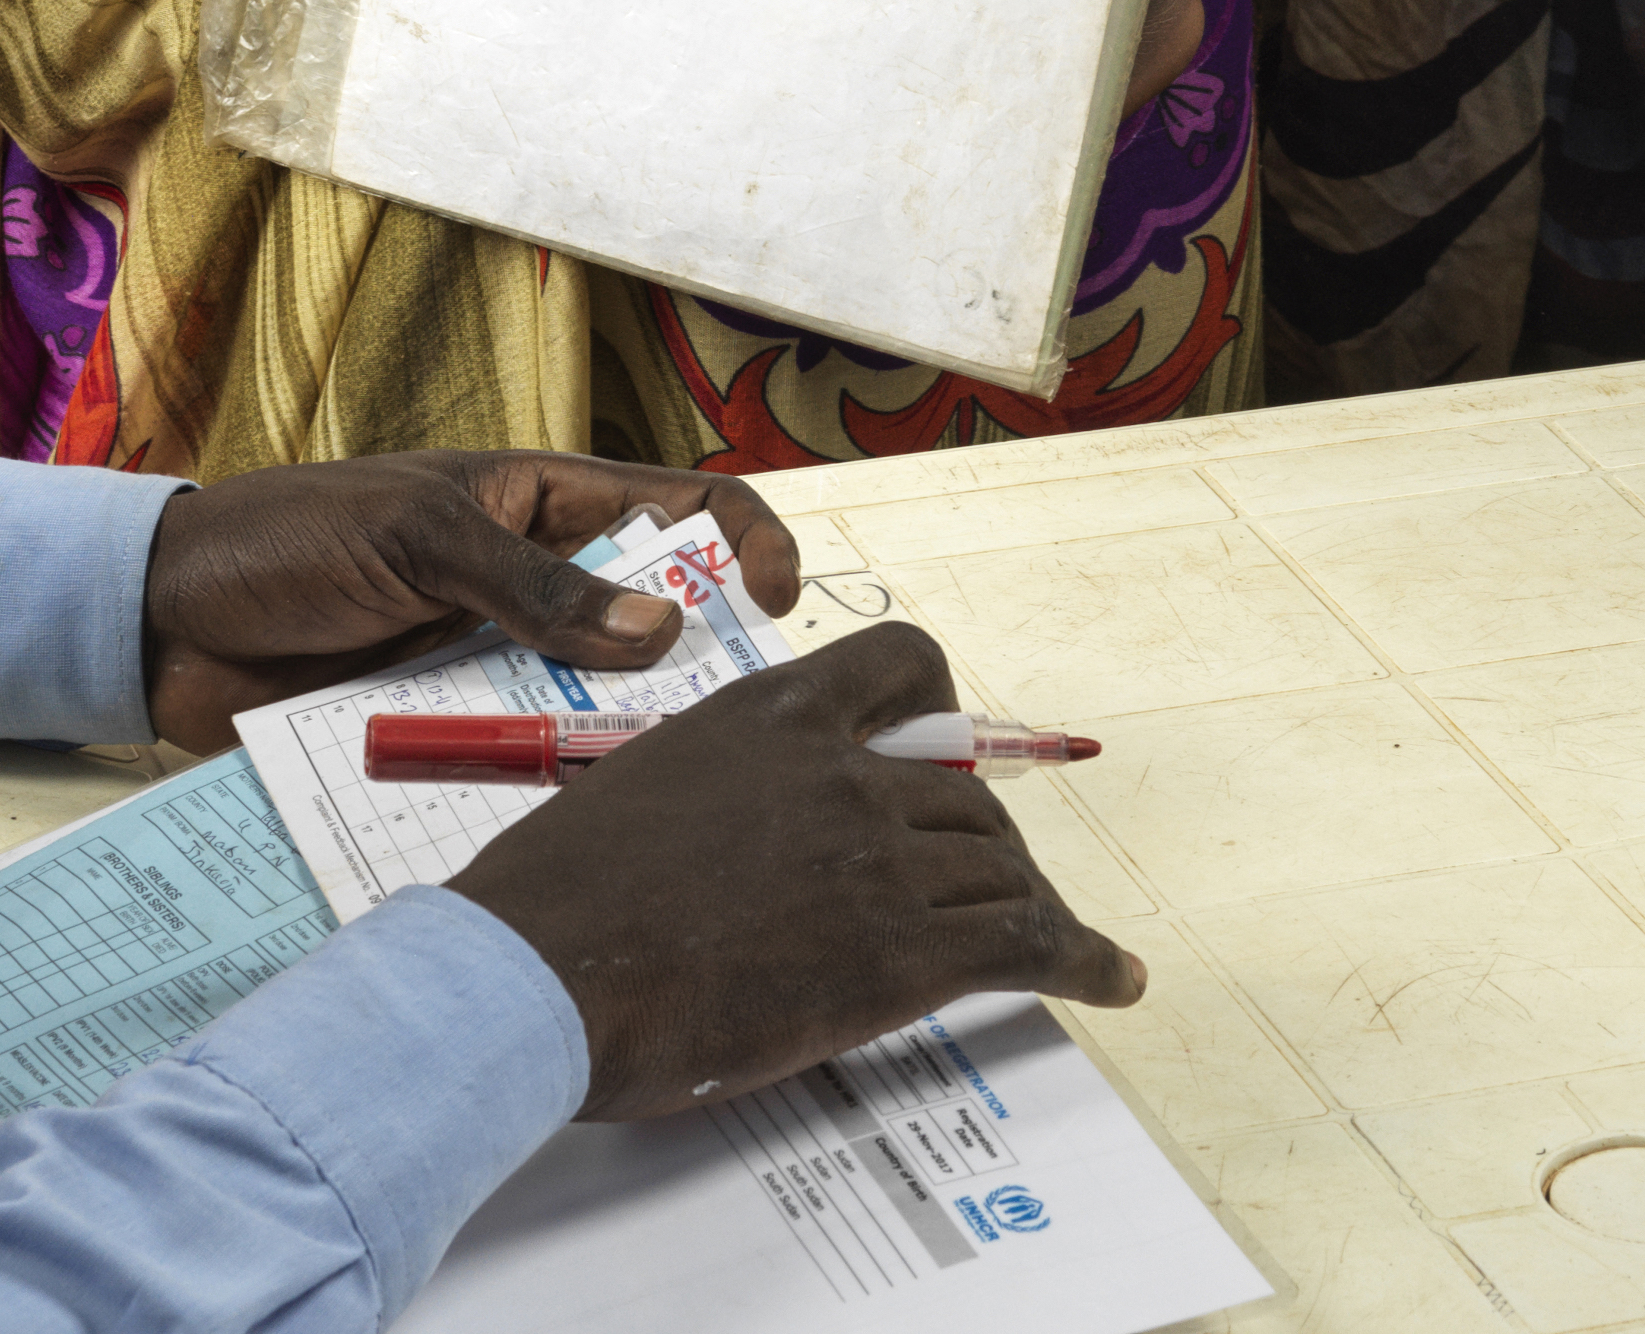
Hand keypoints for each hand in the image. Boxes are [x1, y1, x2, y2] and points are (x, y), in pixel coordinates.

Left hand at [138, 454, 797, 752]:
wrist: (162, 625)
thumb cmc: (287, 540)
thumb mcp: (416, 537)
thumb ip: (531, 584)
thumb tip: (660, 630)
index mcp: (540, 507)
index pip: (679, 506)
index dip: (745, 540)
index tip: (778, 601)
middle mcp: (532, 591)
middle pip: (652, 630)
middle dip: (697, 677)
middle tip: (722, 734)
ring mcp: (492, 670)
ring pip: (592, 714)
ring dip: (618, 750)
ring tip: (642, 796)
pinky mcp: (445, 741)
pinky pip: (519, 774)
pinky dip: (544, 801)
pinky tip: (563, 839)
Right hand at [441, 619, 1148, 1115]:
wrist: (532, 976)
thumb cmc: (553, 900)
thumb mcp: (641, 793)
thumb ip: (717, 793)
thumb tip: (734, 838)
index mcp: (772, 716)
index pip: (904, 666)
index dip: (945, 713)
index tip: (953, 747)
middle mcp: (840, 770)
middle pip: (962, 793)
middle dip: (980, 844)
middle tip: (979, 889)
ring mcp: (874, 858)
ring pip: (996, 866)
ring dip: (1020, 906)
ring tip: (1040, 940)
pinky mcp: (894, 955)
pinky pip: (1024, 942)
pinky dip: (1082, 960)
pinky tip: (1112, 979)